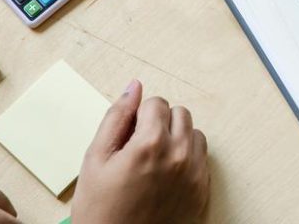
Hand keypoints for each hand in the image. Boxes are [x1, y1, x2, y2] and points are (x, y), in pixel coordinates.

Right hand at [72, 80, 209, 223]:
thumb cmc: (101, 210)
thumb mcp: (95, 159)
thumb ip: (116, 117)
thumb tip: (134, 87)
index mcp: (151, 143)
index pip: (157, 103)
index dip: (139, 116)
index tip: (129, 137)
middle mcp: (179, 155)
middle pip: (179, 113)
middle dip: (160, 123)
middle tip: (140, 149)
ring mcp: (195, 173)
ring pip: (194, 133)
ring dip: (177, 139)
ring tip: (154, 162)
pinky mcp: (203, 190)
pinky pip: (202, 157)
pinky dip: (187, 159)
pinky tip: (166, 176)